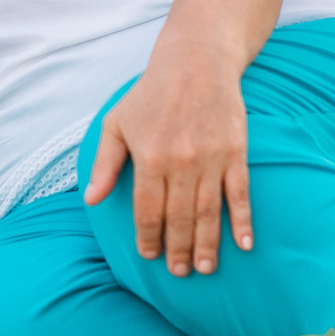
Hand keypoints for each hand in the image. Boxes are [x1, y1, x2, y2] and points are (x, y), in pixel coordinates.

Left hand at [82, 50, 253, 276]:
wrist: (196, 63)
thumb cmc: (150, 95)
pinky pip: (239, 194)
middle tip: (178, 273)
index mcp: (148, 158)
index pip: (146, 209)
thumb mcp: (116, 123)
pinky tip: (243, 245)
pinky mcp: (235, 153)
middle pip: (178, 218)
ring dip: (206, 244)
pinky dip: (242, 221)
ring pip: (208, 213)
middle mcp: (180, 163)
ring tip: (203, 269)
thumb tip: (91, 200)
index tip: (149, 256)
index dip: (147, 236)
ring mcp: (211, 159)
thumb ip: (105, 163)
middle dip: (176, 249)